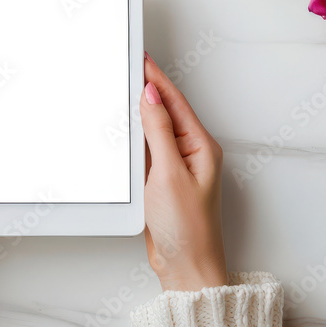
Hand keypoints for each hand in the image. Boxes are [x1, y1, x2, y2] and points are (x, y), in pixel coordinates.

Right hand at [141, 53, 227, 291]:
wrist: (185, 268)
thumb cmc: (187, 229)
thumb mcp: (169, 173)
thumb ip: (159, 132)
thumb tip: (151, 96)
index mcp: (200, 147)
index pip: (174, 102)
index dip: (156, 78)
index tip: (140, 58)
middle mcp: (191, 154)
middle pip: (166, 111)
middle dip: (148, 88)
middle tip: (129, 64)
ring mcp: (177, 168)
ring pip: (155, 129)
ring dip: (140, 111)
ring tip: (125, 87)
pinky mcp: (163, 182)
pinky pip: (148, 150)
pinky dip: (136, 135)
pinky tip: (125, 128)